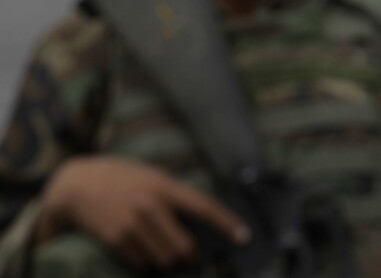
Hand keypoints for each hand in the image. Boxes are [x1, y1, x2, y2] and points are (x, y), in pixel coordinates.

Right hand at [35, 157, 249, 269]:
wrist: (77, 184)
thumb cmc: (123, 178)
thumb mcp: (152, 176)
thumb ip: (174, 196)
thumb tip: (201, 221)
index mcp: (165, 186)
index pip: (204, 207)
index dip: (227, 223)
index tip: (244, 237)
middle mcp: (150, 205)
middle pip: (184, 245)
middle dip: (193, 255)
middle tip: (195, 256)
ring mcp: (131, 224)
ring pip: (164, 259)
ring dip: (170, 261)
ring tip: (168, 254)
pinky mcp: (115, 240)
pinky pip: (141, 262)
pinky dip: (147, 261)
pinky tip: (143, 250)